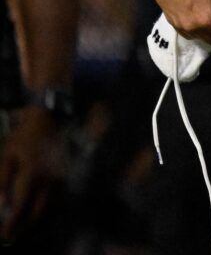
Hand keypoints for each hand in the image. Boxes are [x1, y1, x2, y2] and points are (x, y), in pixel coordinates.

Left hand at [0, 106, 62, 242]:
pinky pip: (54, 197)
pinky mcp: (63, 175)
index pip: (21, 205)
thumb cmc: (24, 136)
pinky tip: (34, 208)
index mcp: (32, 174)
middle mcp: (48, 179)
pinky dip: (43, 206)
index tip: (5, 234)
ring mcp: (58, 177)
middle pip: (38, 211)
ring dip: (34, 217)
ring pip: (48, 206)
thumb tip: (1, 202)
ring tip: (21, 225)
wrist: (50, 119)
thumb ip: (2, 179)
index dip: (12, 222)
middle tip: (12, 234)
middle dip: (25, 225)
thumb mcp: (7, 154)